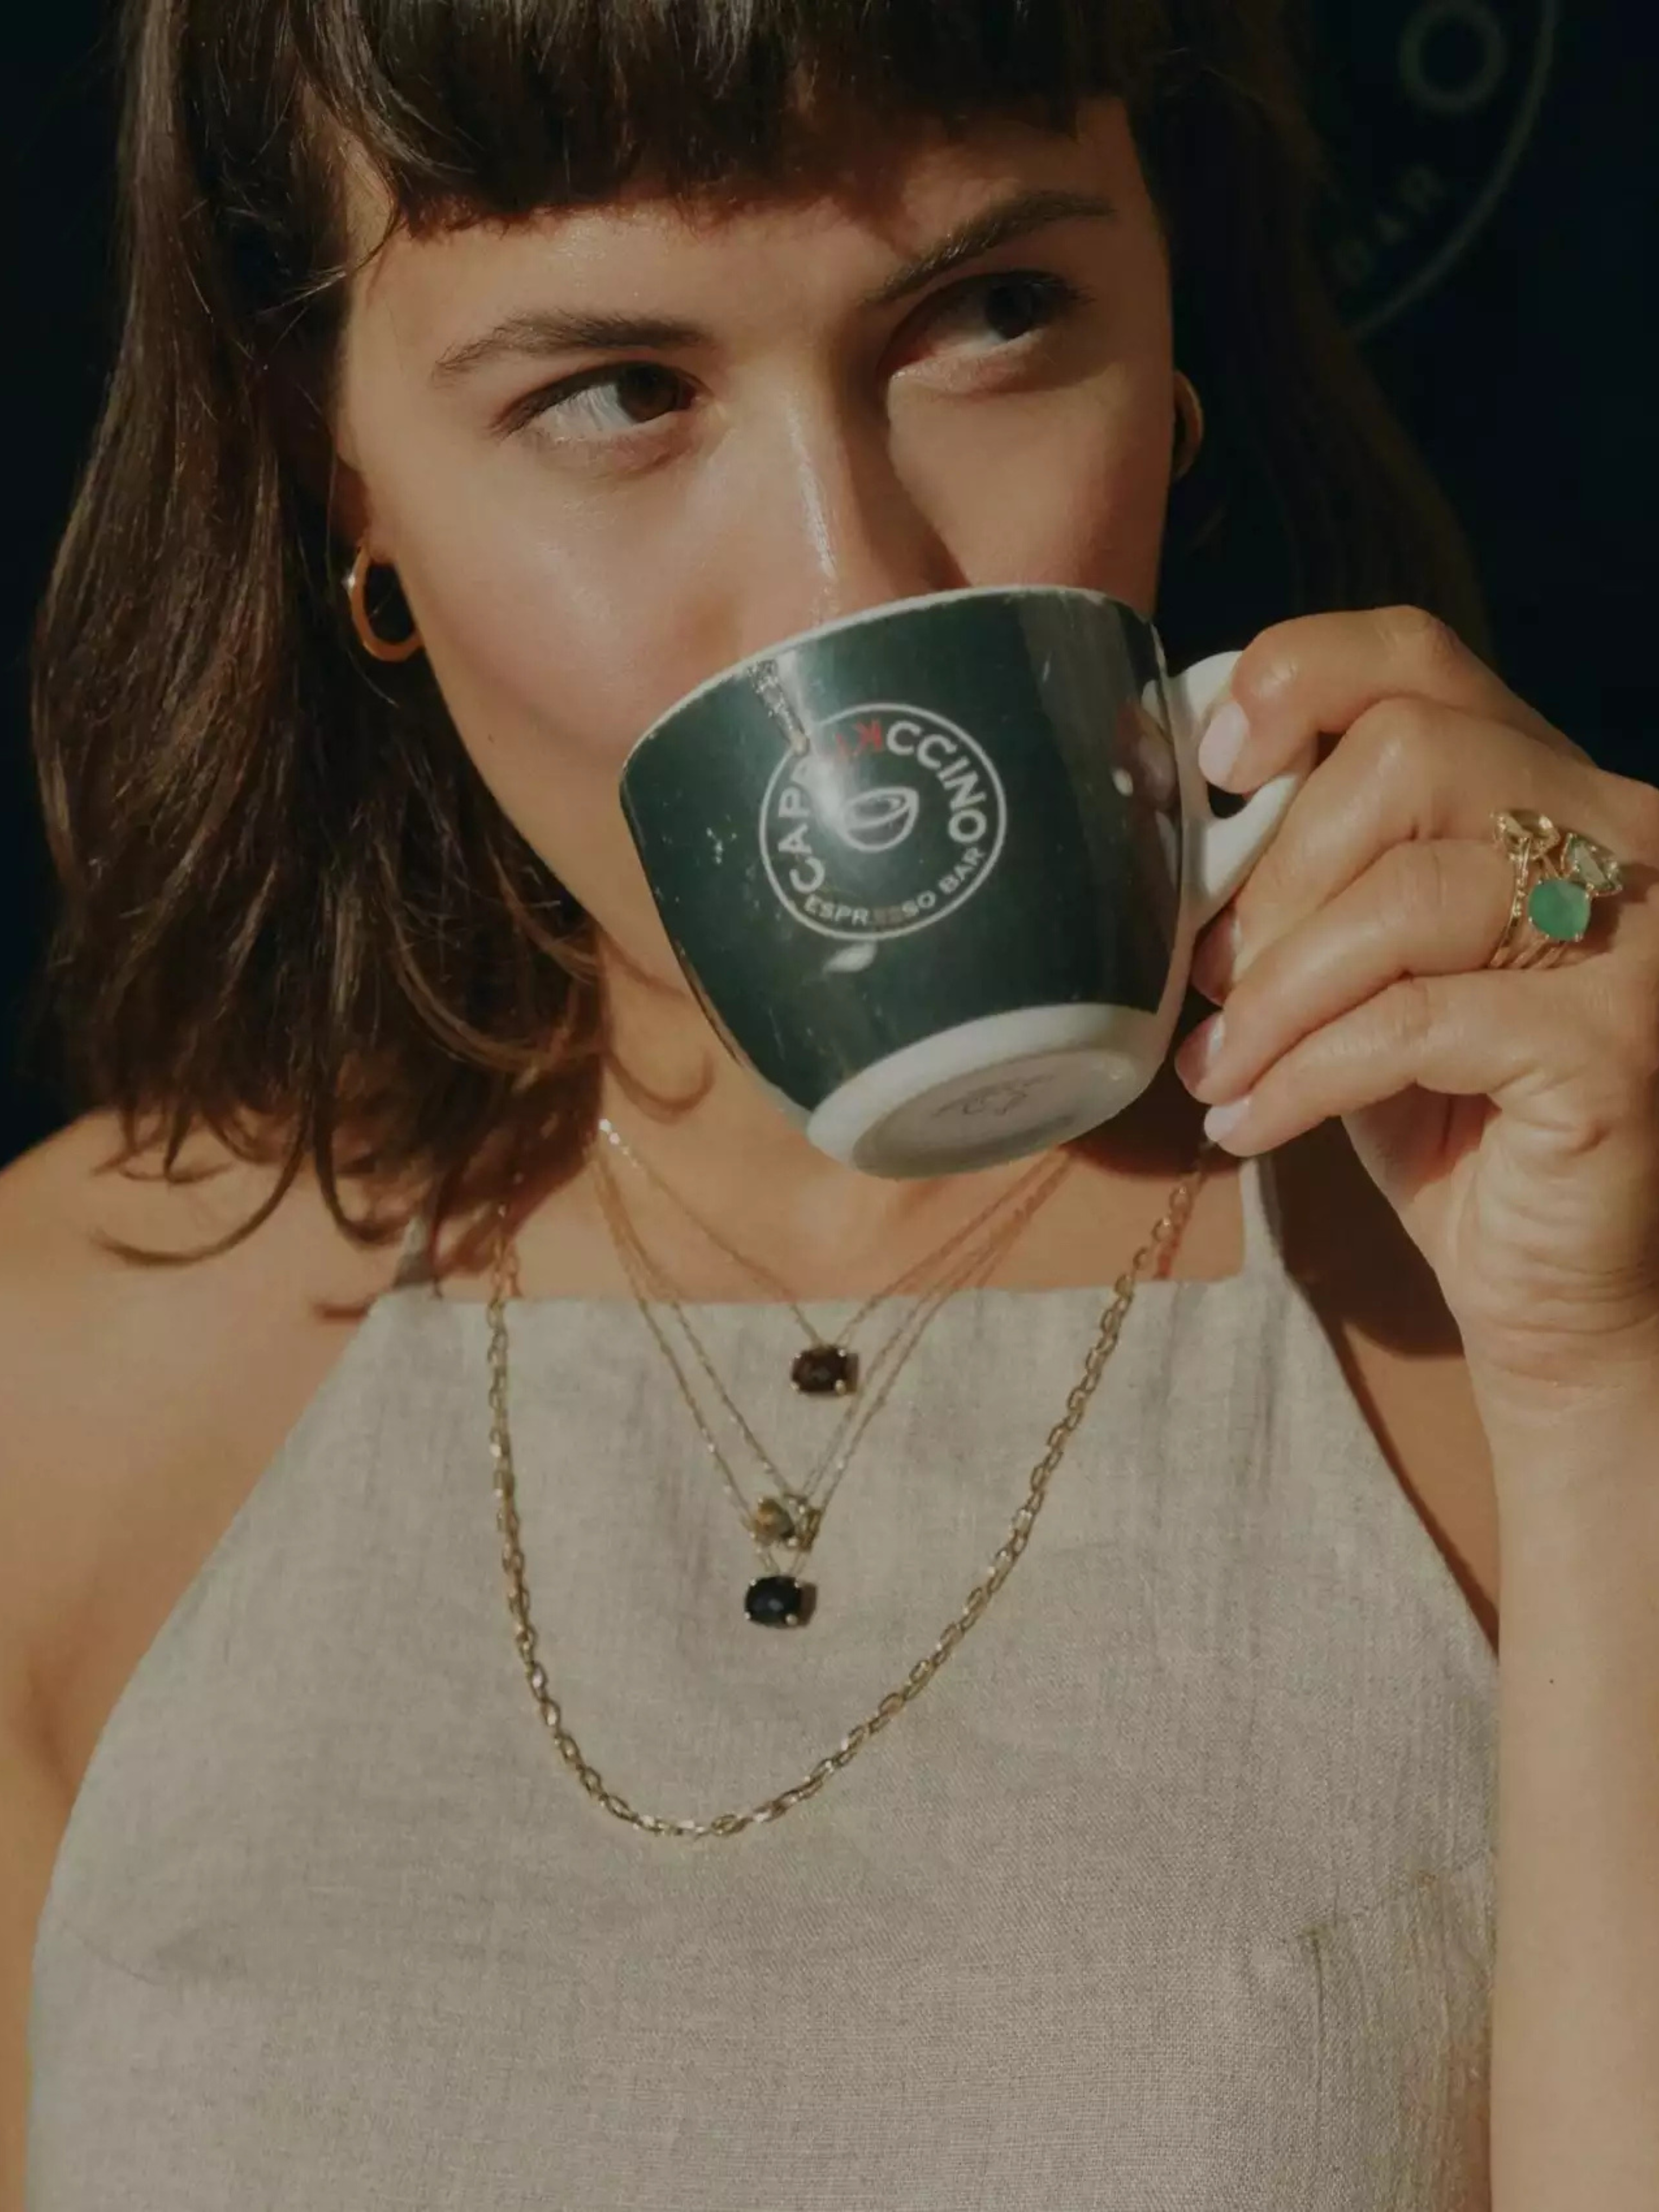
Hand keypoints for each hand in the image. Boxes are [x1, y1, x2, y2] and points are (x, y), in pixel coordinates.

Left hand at [1172, 607, 1658, 1420]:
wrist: (1558, 1283)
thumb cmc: (1449, 1116)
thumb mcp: (1365, 973)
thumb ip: (1312, 882)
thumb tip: (1178, 829)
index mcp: (1547, 788)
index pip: (1420, 657)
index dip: (1298, 680)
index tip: (1215, 767)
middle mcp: (1620, 833)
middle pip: (1409, 755)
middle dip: (1276, 876)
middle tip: (1211, 979)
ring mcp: (1637, 935)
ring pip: (1409, 895)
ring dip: (1275, 993)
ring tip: (1219, 1068)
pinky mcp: (1620, 1044)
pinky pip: (1417, 1021)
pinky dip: (1306, 1074)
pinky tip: (1252, 1123)